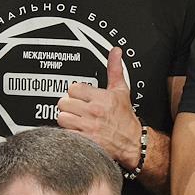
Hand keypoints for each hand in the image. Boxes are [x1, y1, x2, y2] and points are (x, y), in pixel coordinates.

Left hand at [57, 47, 141, 167]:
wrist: (133, 143)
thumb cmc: (125, 118)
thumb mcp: (121, 90)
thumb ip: (115, 69)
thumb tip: (115, 51)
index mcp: (101, 97)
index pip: (73, 88)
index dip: (75, 92)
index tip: (80, 97)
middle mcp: (94, 111)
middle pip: (64, 102)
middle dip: (69, 105)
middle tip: (76, 109)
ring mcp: (88, 127)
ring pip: (62, 117)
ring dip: (66, 119)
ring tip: (75, 120)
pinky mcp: (85, 141)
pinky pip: (65, 133)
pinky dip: (67, 133)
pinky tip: (76, 131)